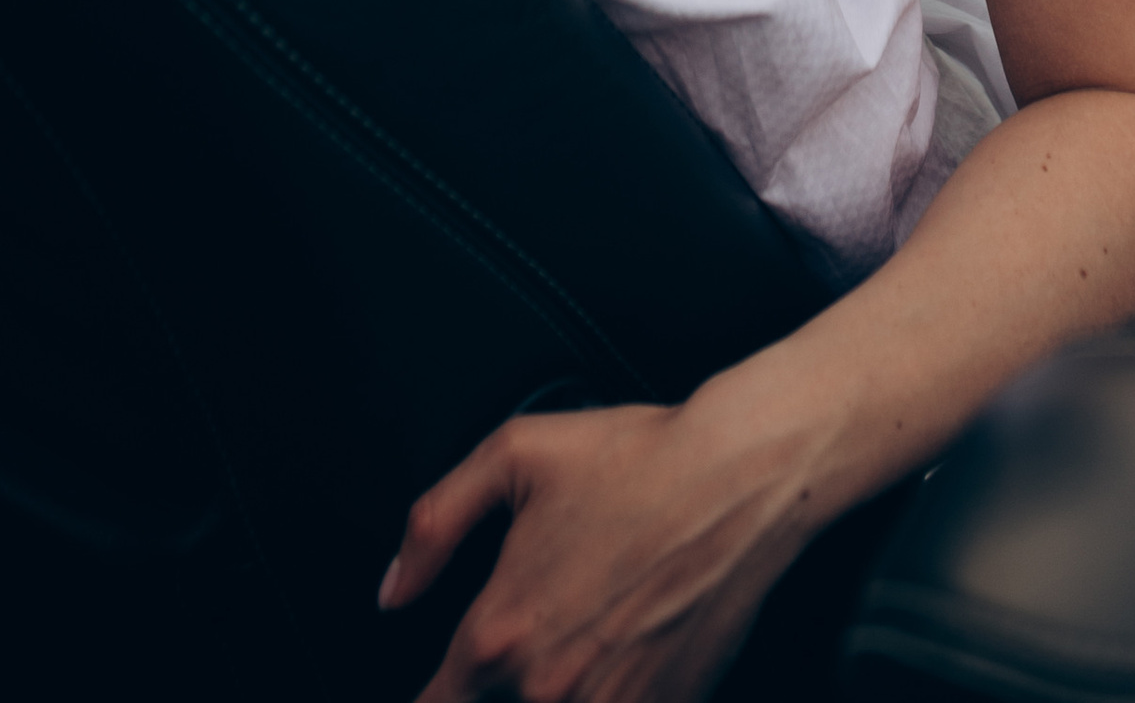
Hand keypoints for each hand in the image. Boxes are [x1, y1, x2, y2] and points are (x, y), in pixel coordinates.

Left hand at [381, 395, 812, 702]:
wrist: (740, 479)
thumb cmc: (636, 460)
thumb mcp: (512, 454)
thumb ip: (434, 525)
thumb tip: (394, 590)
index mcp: (501, 633)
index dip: (434, 694)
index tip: (447, 680)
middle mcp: (549, 688)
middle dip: (491, 691)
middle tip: (520, 650)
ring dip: (546, 695)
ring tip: (564, 658)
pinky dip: (604, 693)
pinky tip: (609, 664)